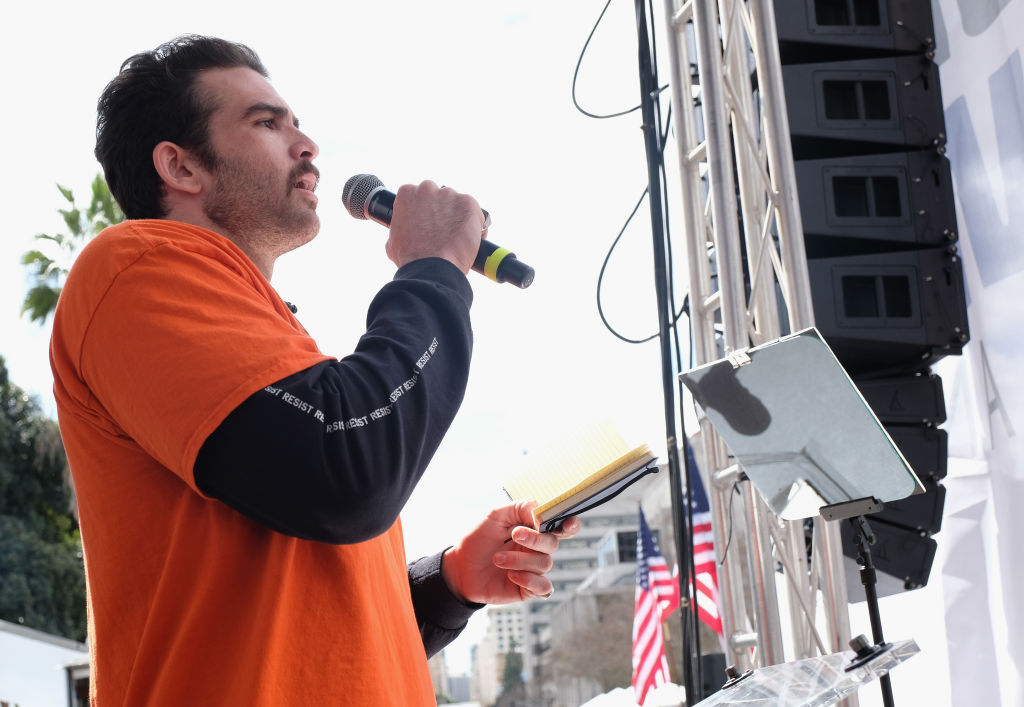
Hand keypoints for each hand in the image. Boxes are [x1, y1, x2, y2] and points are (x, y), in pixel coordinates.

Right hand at [386, 180, 485, 273]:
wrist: (432, 267)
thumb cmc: (412, 258)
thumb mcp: (395, 239)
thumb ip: (402, 225)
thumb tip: (407, 229)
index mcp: (407, 194)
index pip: (418, 195)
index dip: (425, 210)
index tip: (428, 222)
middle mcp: (427, 189)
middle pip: (438, 196)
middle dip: (441, 210)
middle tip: (442, 231)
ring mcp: (449, 195)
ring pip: (457, 204)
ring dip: (458, 217)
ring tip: (455, 239)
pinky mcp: (468, 203)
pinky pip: (475, 212)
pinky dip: (474, 224)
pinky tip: (466, 239)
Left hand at [441, 500, 580, 604]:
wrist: (458, 567)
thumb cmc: (477, 539)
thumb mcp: (495, 515)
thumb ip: (520, 508)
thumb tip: (541, 511)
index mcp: (532, 530)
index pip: (560, 527)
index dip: (569, 525)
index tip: (566, 523)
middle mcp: (536, 550)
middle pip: (553, 544)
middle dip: (535, 539)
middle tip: (514, 535)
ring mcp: (532, 570)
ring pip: (544, 564)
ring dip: (520, 559)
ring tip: (497, 559)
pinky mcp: (526, 589)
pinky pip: (543, 587)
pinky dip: (530, 580)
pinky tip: (512, 575)